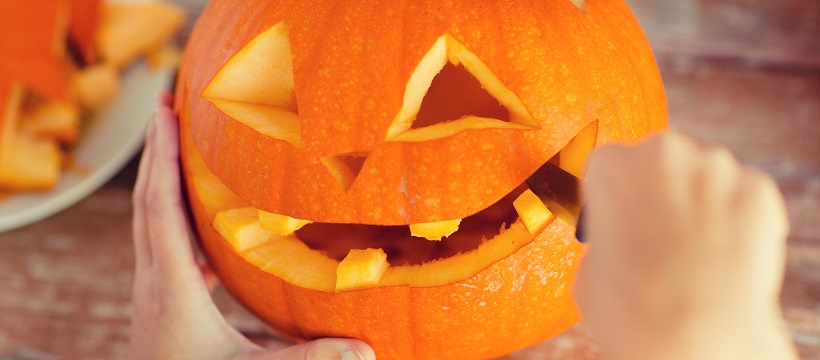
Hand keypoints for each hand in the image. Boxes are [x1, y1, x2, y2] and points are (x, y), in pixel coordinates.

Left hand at [130, 94, 374, 359]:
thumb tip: (368, 350)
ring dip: (164, 179)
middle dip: (156, 150)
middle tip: (166, 103)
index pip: (161, 207)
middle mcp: (154, 280)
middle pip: (147, 201)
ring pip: (152, 222)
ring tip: (181, 146)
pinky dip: (180, 218)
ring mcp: (154, 291)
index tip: (167, 112)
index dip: (164, 158)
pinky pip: (167, 246)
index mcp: (171, 286)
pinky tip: (207, 225)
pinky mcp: (162, 303)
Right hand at [574, 132, 796, 359]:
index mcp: (612, 167)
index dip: (615, 196)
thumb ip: (605, 237)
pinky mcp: (758, 192)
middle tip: (658, 238)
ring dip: (700, 203)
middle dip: (660, 192)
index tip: (621, 220)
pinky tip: (725, 256)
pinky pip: (744, 198)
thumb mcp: (588, 269)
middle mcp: (663, 153)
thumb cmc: (630, 309)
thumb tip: (621, 240)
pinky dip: (737, 221)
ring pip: (705, 177)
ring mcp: (716, 169)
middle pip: (660, 161)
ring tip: (695, 252)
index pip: (609, 166)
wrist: (694, 337)